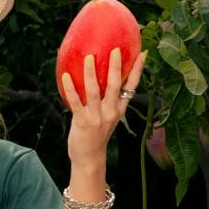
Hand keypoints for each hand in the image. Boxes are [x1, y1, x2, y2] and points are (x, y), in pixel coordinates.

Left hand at [61, 48, 146, 166]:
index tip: (143, 52)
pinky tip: (66, 76)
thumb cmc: (96, 134)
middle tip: (115, 50)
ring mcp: (96, 117)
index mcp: (119, 109)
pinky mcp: (82, 122)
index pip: (131, 87)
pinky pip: (76, 102)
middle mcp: (110, 112)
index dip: (137, 70)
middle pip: (114, 86)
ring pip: (94, 91)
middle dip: (116, 67)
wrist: (89, 158)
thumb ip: (107, 100)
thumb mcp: (107, 117)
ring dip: (91, 73)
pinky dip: (70, 89)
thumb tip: (100, 77)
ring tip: (89, 57)